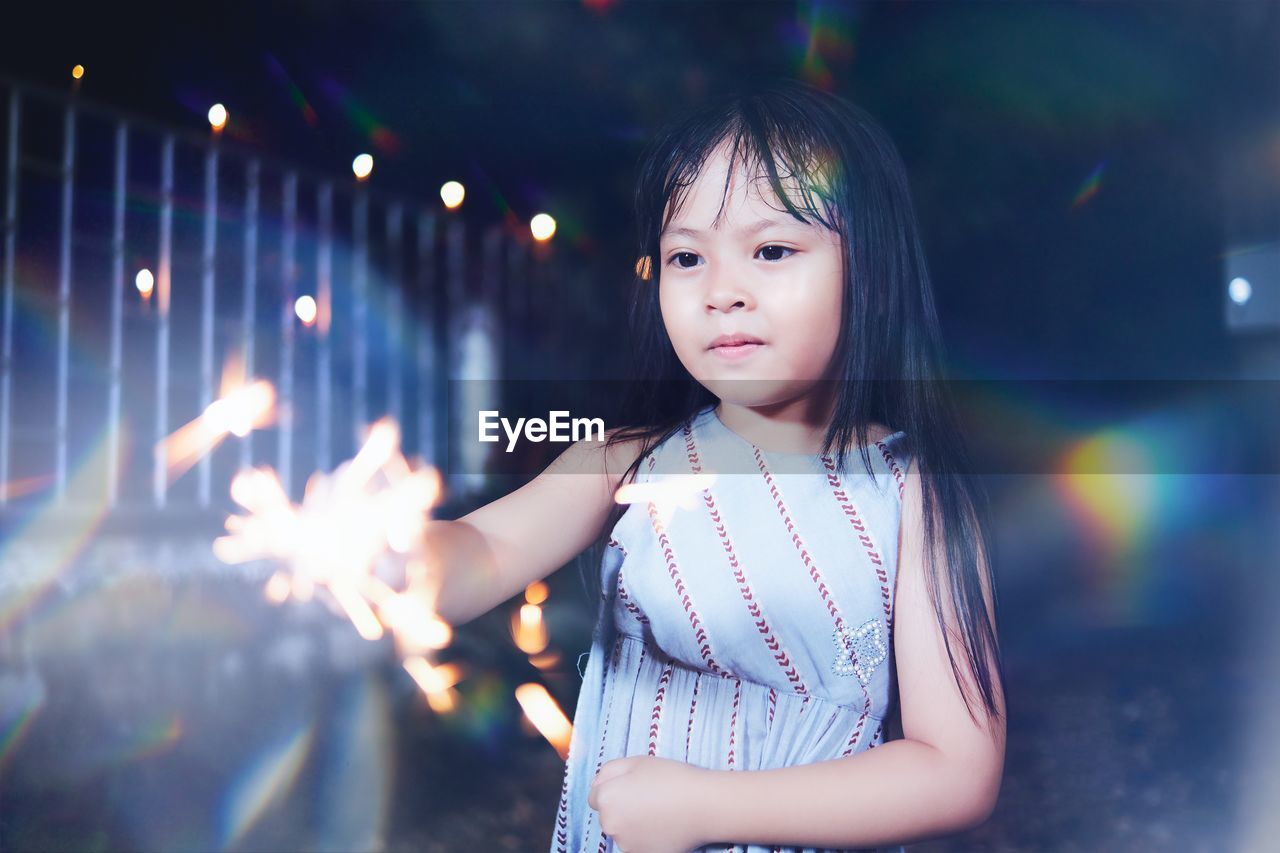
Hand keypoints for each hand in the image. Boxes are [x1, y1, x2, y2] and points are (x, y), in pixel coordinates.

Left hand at [588, 755, 708, 852]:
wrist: (703, 805)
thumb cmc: (671, 778)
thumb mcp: (636, 761)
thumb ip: (609, 771)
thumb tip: (597, 784)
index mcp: (605, 799)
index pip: (596, 796)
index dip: (615, 788)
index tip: (634, 787)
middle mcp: (609, 824)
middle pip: (608, 815)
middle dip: (622, 807)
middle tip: (649, 797)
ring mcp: (625, 844)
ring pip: (623, 831)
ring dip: (633, 823)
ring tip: (659, 811)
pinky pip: (637, 844)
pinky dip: (646, 837)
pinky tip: (664, 826)